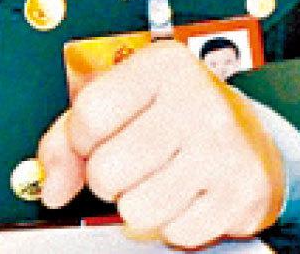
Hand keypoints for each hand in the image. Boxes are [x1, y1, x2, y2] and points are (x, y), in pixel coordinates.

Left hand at [38, 40, 284, 248]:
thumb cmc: (174, 114)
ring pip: (136, 211)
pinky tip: (185, 194)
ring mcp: (221, 149)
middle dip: (107, 177)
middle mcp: (196, 102)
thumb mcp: (122, 100)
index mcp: (162, 66)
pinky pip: (175, 234)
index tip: (95, 136)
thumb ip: (70, 135)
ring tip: (156, 178)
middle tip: (130, 161)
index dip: (81, 138)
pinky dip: (172, 223)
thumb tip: (51, 187)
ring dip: (138, 204)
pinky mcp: (238, 194)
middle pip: (108, 170)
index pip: (90, 114)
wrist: (248, 136)